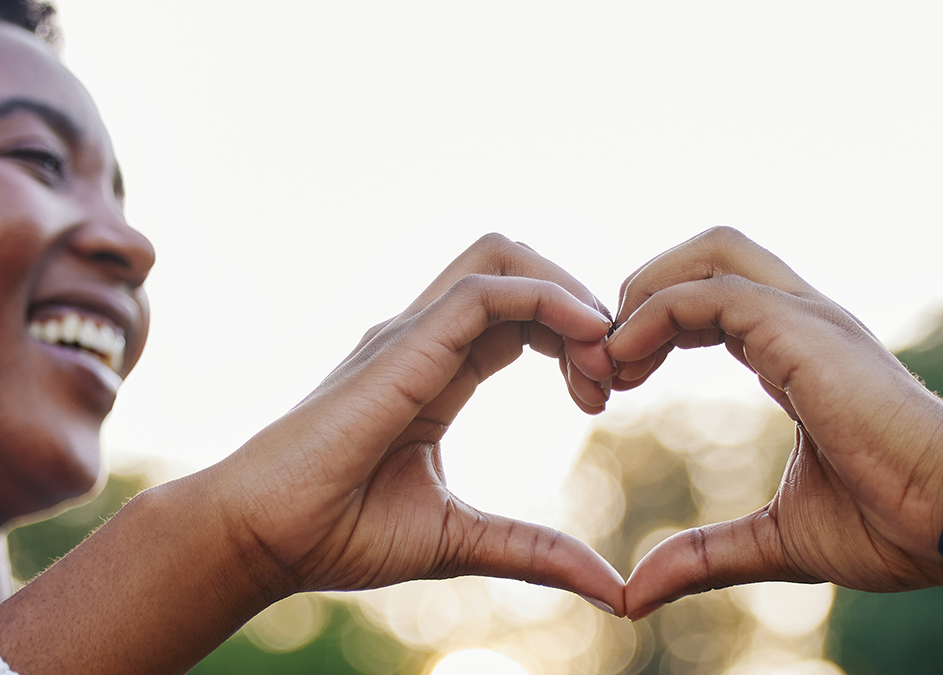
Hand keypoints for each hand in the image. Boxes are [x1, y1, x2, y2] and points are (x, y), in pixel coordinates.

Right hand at [0, 235, 625, 674]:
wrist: (261, 540)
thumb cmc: (339, 534)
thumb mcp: (462, 539)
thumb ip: (535, 551)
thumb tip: (614, 592)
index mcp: (438, 370)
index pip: (521, 316)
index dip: (573, 340)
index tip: (601, 398)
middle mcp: (426, 339)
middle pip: (518, 269)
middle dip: (580, 307)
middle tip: (611, 377)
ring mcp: (411, 335)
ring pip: (504, 258)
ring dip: (569, 294)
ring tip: (600, 360)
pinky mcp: (403, 346)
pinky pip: (485, 290)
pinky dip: (547, 299)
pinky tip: (584, 343)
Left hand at [606, 227, 942, 619]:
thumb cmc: (892, 526)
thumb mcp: (776, 539)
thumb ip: (705, 554)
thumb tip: (635, 592)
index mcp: (799, 352)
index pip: (711, 298)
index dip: (650, 327)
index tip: (610, 384)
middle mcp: (804, 320)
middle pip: (709, 252)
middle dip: (641, 290)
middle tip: (601, 363)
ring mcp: (810, 319)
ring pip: (710, 253)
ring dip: (643, 295)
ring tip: (609, 362)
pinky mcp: (808, 334)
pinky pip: (714, 293)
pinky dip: (657, 314)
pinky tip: (627, 363)